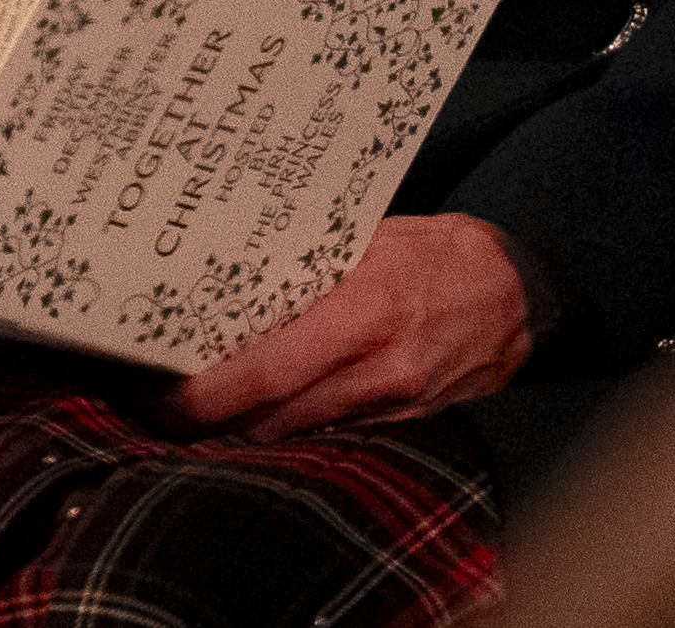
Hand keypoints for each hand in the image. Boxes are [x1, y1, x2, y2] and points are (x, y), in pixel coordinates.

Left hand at [173, 213, 533, 442]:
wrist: (516, 293)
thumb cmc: (434, 253)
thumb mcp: (366, 240)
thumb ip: (303, 265)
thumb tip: (226, 280)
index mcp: (366, 309)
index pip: (271, 371)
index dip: (211, 395)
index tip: (167, 397)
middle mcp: (382, 368)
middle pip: (275, 416)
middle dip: (212, 421)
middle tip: (159, 408)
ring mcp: (396, 403)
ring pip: (298, 432)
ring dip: (244, 429)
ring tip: (195, 412)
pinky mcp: (406, 422)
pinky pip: (332, 434)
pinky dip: (289, 428)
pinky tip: (257, 414)